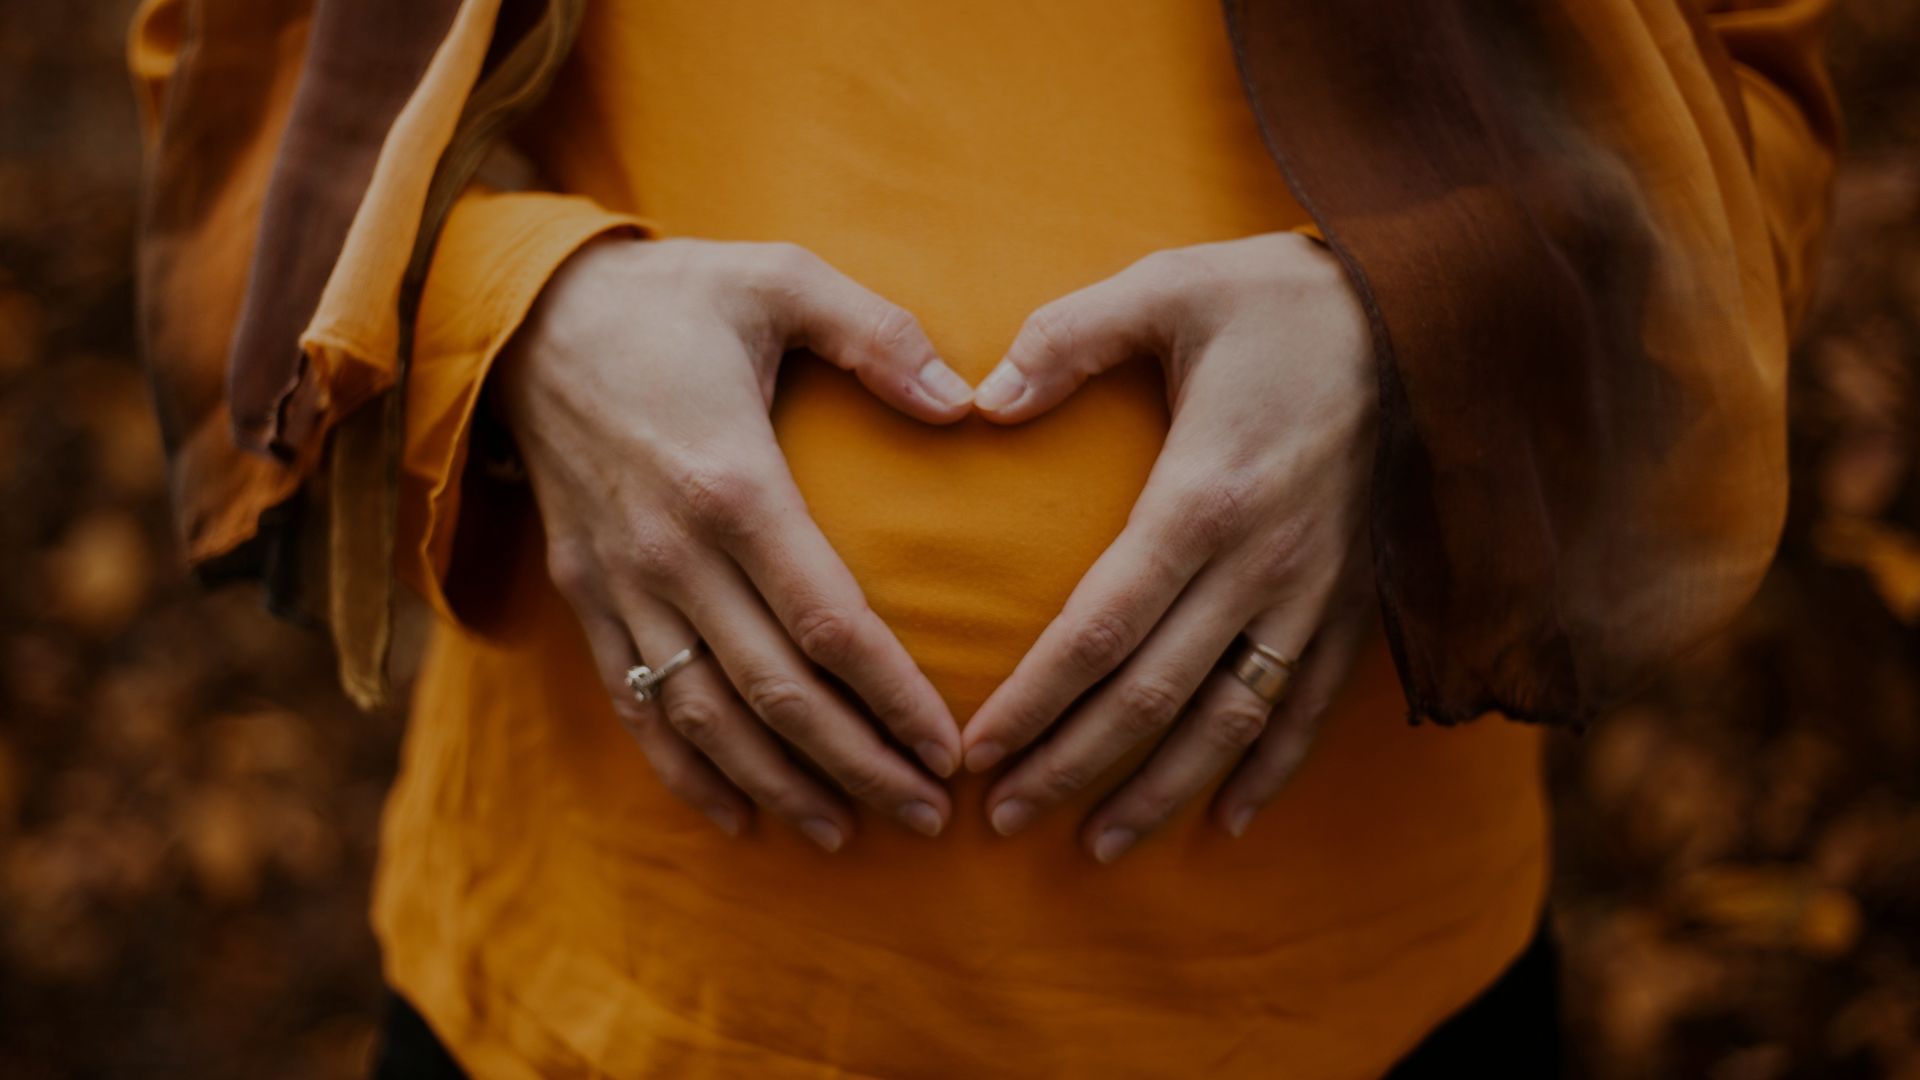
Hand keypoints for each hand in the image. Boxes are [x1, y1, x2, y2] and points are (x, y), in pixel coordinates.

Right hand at [495, 237, 976, 850]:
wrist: (526, 317)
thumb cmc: (673, 297)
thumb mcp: (779, 277)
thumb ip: (878, 334)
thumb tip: (968, 405)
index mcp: (732, 483)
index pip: (828, 624)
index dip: (893, 697)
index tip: (951, 748)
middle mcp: (672, 553)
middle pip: (775, 694)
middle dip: (858, 766)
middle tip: (928, 816)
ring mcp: (621, 585)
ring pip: (705, 719)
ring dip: (779, 786)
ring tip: (848, 833)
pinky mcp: (586, 596)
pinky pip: (634, 706)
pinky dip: (685, 772)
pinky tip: (738, 817)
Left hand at [960, 231, 1380, 860]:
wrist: (1434, 312)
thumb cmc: (1283, 299)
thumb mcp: (1168, 287)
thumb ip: (1067, 338)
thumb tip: (981, 398)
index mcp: (1203, 496)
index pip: (1101, 630)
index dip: (1036, 701)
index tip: (978, 753)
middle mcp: (1262, 564)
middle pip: (1154, 696)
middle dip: (1073, 766)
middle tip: (1003, 819)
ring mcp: (1317, 592)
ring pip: (1232, 721)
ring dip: (1162, 790)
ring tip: (1098, 846)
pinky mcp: (1357, 600)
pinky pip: (1311, 705)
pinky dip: (1270, 770)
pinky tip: (1226, 820)